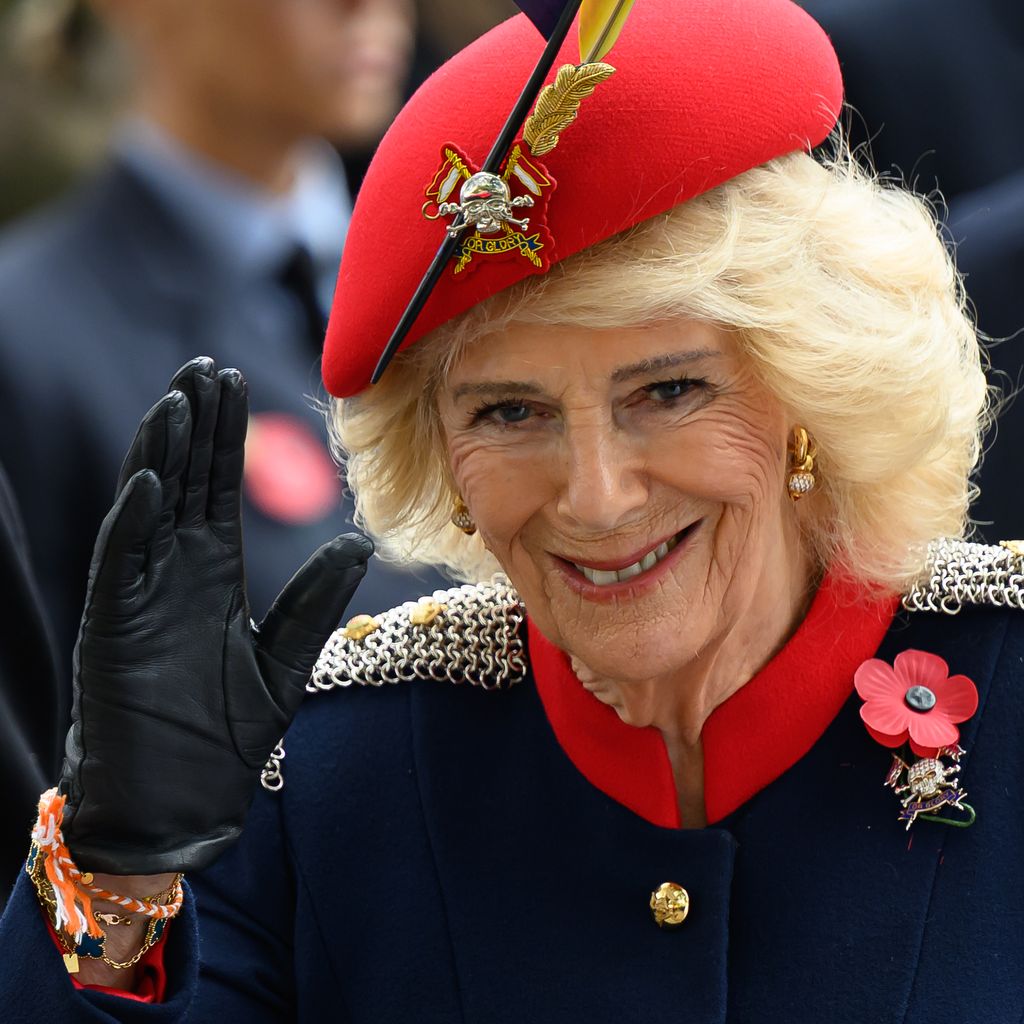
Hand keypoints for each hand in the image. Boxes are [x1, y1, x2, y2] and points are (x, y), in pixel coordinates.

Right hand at [58, 358, 370, 874]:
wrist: (182, 803)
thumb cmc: (228, 737)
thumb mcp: (286, 661)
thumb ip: (315, 601)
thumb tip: (358, 543)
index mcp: (215, 575)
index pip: (220, 488)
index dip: (227, 436)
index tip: (237, 383)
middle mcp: (175, 573)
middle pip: (186, 481)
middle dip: (197, 425)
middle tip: (208, 368)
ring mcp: (139, 594)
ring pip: (148, 506)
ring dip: (163, 454)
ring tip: (179, 401)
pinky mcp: (113, 625)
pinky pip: (121, 561)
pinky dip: (134, 520)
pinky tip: (152, 479)